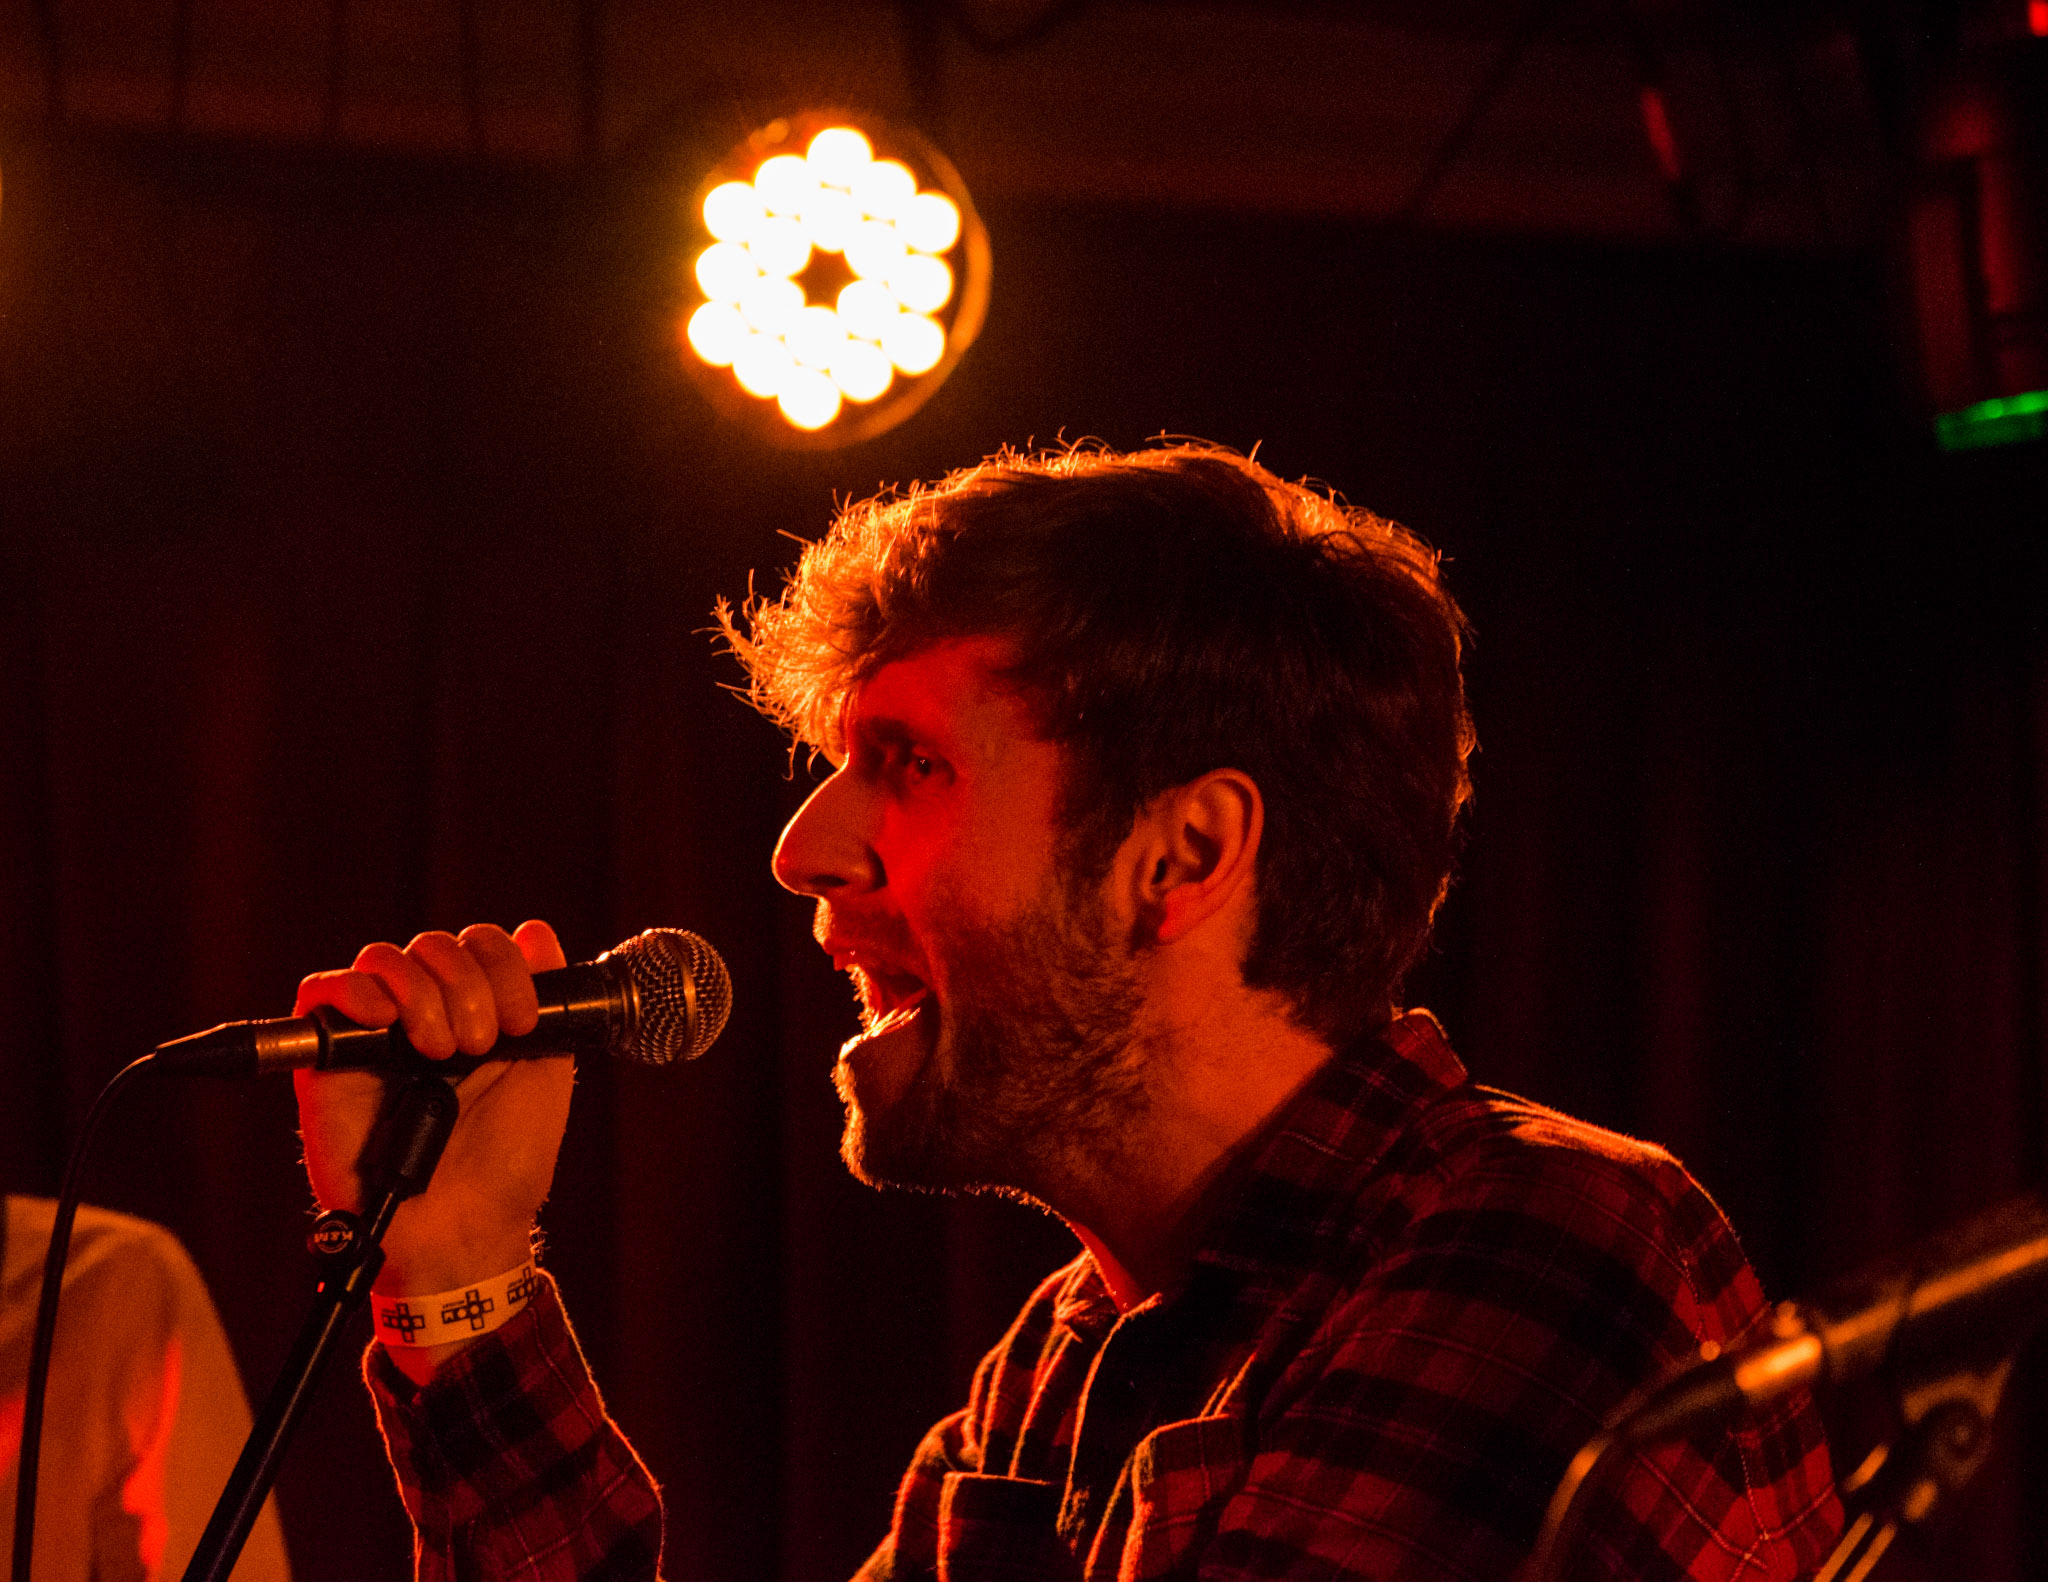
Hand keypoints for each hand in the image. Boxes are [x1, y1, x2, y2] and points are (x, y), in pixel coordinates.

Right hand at [292, 921, 573, 1377]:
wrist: (466, 1227)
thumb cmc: (507, 1161)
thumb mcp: (546, 1073)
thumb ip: (549, 1004)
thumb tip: (537, 934)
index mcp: (478, 1011)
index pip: (482, 945)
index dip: (505, 966)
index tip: (525, 1020)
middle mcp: (425, 1015)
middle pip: (435, 945)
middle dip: (468, 984)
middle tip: (482, 1044)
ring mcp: (376, 1035)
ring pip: (384, 960)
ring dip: (423, 992)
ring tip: (441, 1050)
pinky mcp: (328, 1062)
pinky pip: (321, 993)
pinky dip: (353, 991)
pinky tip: (384, 1016)